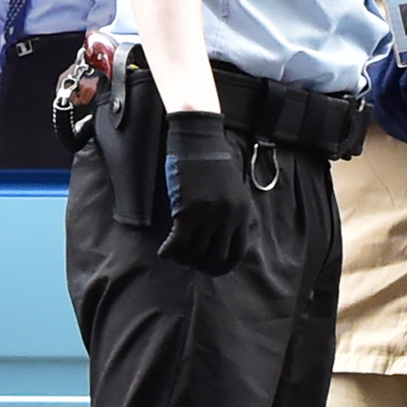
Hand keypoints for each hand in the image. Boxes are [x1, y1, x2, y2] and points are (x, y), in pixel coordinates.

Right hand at [158, 112, 251, 275]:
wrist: (198, 139)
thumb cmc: (213, 162)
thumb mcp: (233, 190)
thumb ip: (232, 214)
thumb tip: (222, 239)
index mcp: (243, 213)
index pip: (237, 253)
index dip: (222, 266)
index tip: (209, 267)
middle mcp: (229, 217)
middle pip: (216, 257)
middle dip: (201, 265)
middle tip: (189, 261)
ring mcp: (209, 215)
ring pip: (195, 253)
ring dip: (183, 258)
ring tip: (176, 253)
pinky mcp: (188, 211)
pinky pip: (178, 244)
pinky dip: (169, 252)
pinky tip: (164, 252)